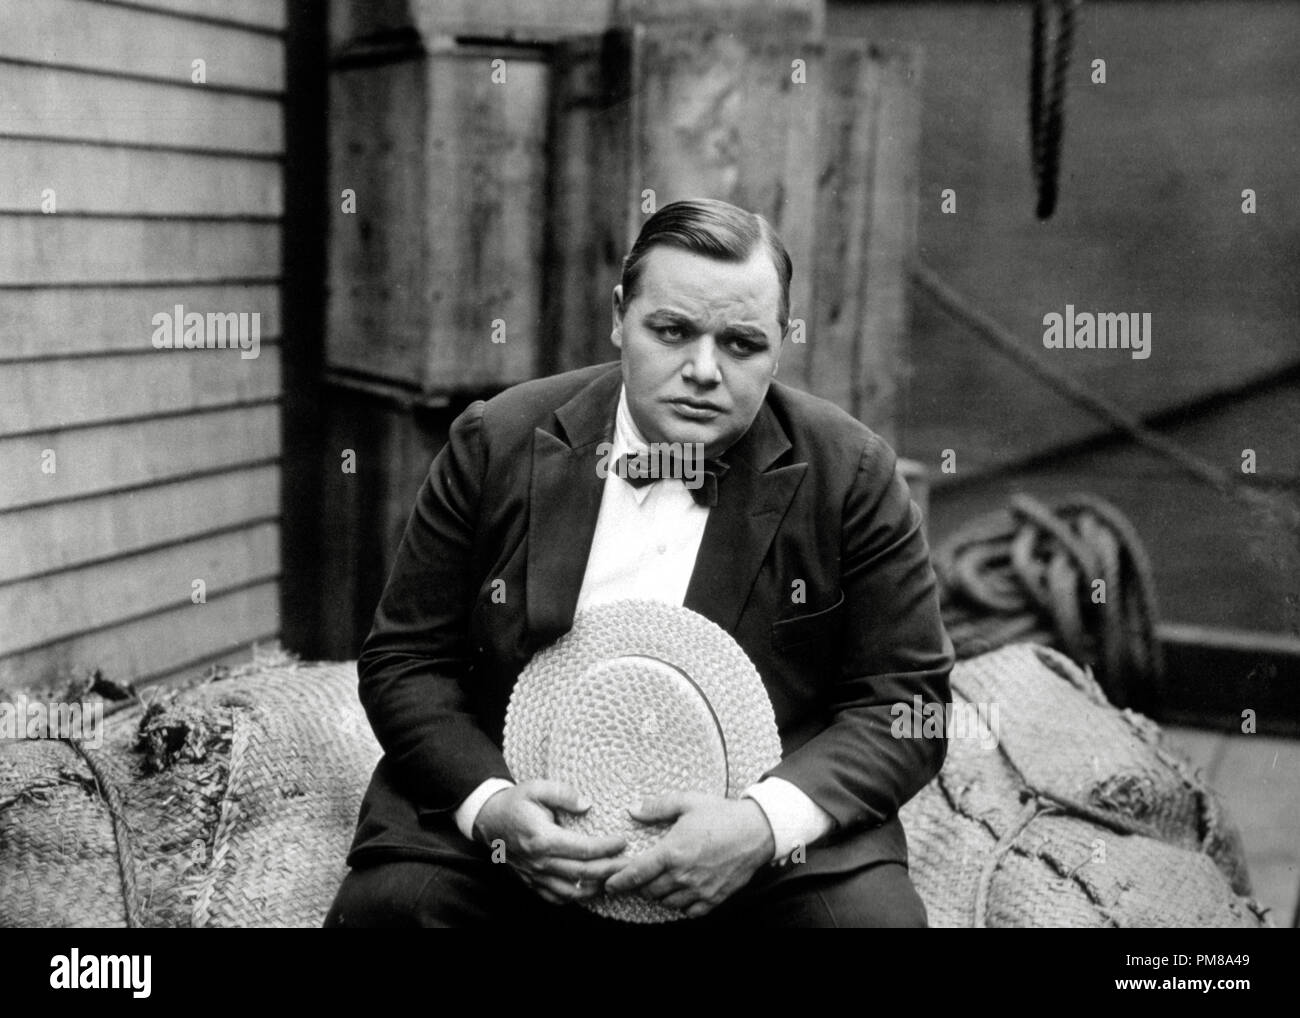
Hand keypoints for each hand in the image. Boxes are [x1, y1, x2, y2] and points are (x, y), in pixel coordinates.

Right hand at [472, 780, 627, 904]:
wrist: (490, 820)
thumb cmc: (516, 802)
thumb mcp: (537, 787)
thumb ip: (563, 793)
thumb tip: (587, 804)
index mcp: (543, 838)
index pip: (583, 849)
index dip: (607, 847)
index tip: (623, 841)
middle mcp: (540, 862)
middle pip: (583, 873)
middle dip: (611, 869)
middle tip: (630, 863)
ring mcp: (535, 876)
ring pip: (573, 892)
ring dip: (597, 887)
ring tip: (615, 878)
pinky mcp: (532, 883)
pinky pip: (557, 898)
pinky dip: (577, 896)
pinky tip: (591, 887)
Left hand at [603, 792, 774, 918]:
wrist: (757, 831)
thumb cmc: (722, 815)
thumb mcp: (687, 802)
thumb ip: (657, 807)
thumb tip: (632, 810)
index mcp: (672, 852)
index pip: (636, 874)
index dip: (618, 882)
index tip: (610, 884)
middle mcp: (683, 875)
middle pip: (649, 891)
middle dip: (641, 885)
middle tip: (643, 875)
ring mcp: (699, 890)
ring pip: (667, 902)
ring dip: (660, 894)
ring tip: (663, 880)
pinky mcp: (714, 899)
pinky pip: (689, 912)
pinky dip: (681, 904)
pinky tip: (683, 891)